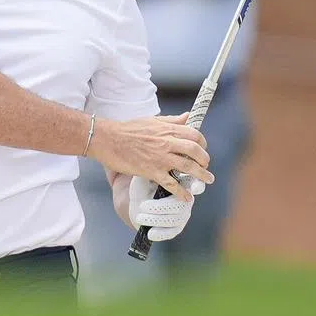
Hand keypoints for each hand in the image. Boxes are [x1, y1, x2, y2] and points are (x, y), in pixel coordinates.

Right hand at [87, 113, 212, 201]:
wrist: (108, 139)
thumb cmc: (128, 129)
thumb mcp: (152, 120)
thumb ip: (172, 120)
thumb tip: (188, 117)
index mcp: (167, 129)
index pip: (194, 134)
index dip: (202, 143)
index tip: (202, 149)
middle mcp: (167, 143)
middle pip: (195, 151)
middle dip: (204, 160)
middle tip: (206, 166)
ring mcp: (160, 158)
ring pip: (188, 167)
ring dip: (201, 175)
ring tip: (208, 180)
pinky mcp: (152, 171)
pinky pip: (171, 183)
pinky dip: (181, 192)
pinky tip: (187, 198)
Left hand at [128, 174, 204, 240]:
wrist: (137, 201)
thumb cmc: (143, 183)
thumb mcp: (147, 173)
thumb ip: (153, 168)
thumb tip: (153, 163)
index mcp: (183, 182)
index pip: (195, 182)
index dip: (197, 184)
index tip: (192, 187)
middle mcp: (187, 198)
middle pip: (178, 205)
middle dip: (160, 207)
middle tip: (142, 206)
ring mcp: (183, 213)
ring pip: (172, 219)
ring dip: (154, 219)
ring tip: (139, 216)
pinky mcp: (177, 227)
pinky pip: (171, 232)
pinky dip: (160, 233)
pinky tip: (150, 233)